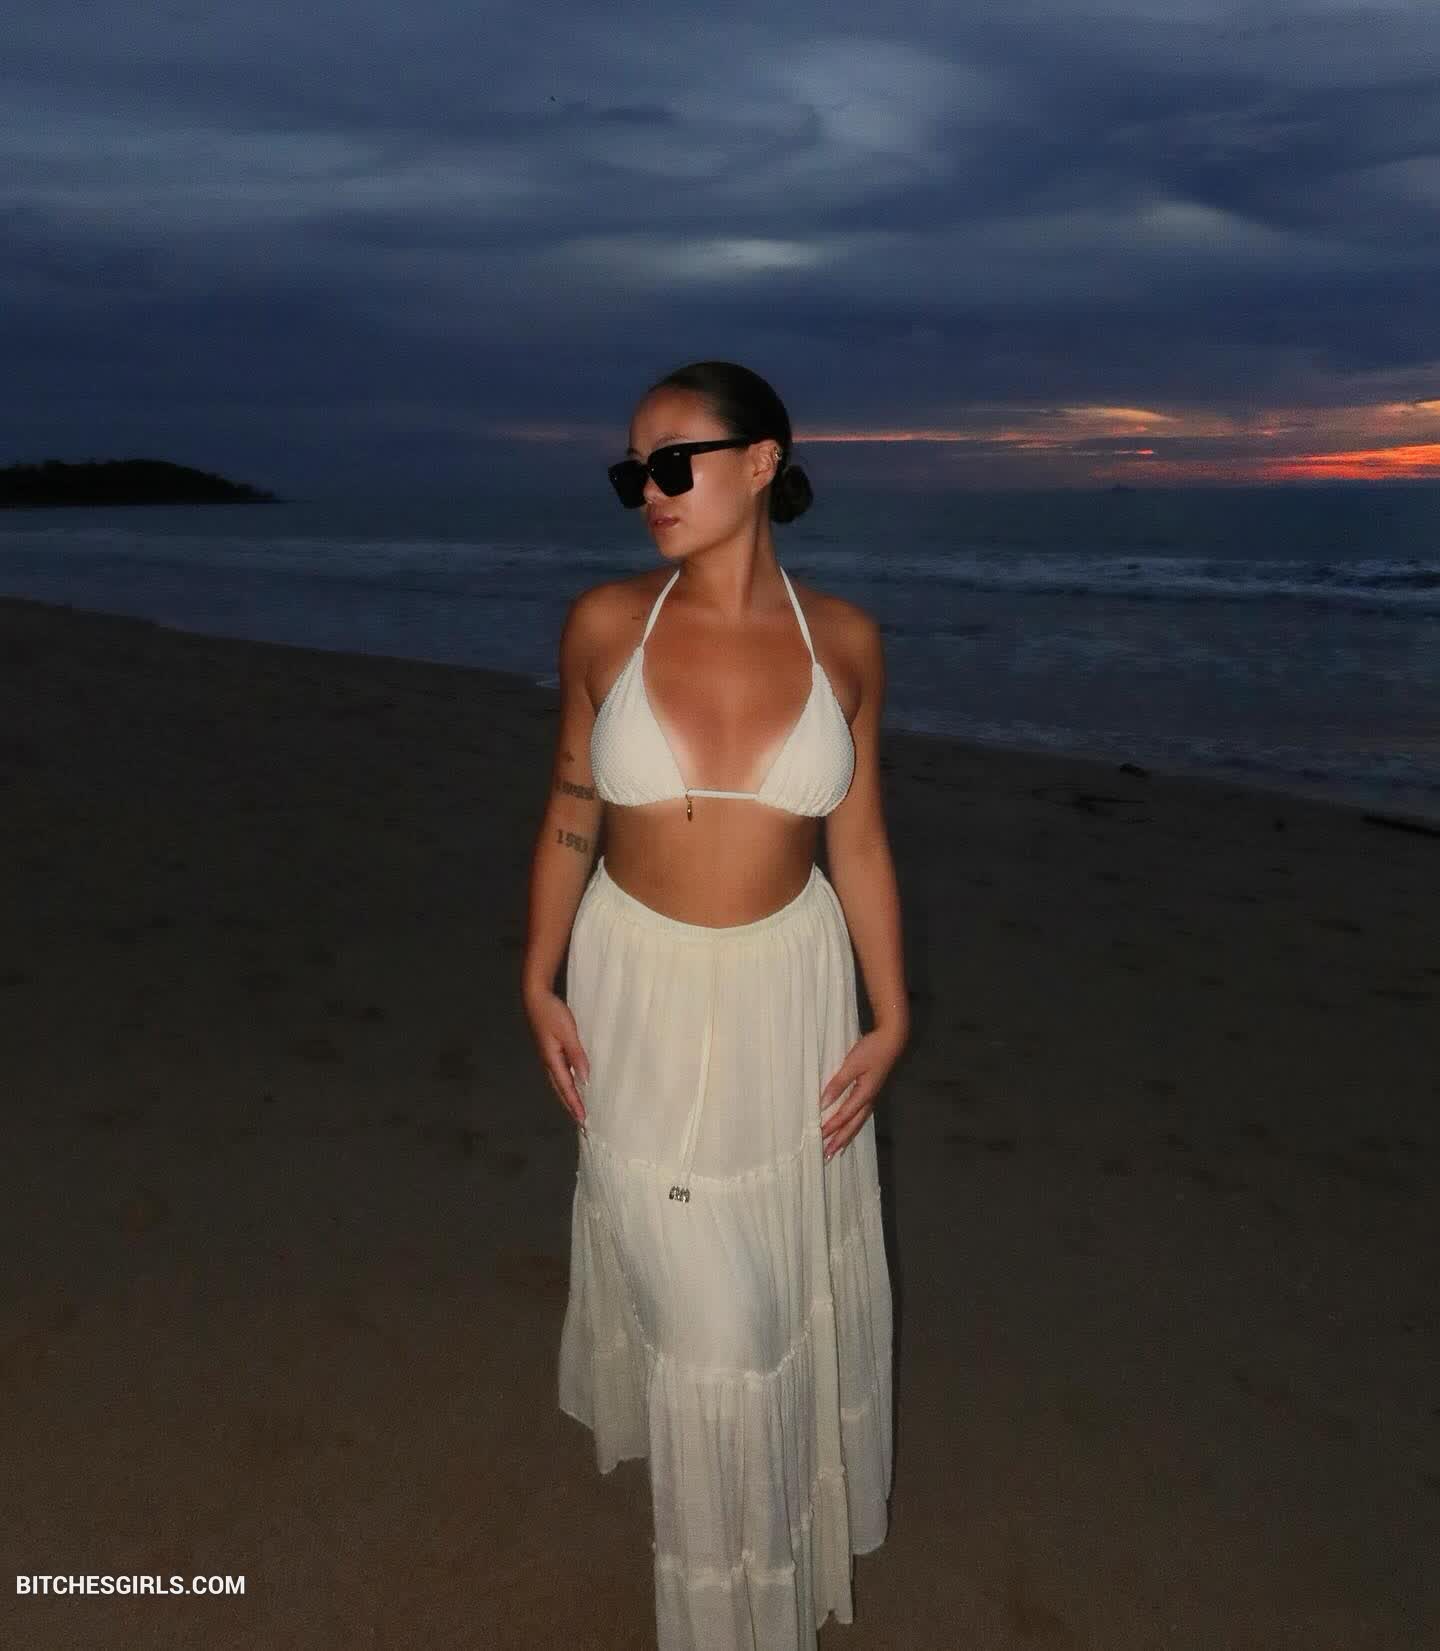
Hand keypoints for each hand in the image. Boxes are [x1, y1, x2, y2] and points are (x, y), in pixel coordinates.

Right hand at [522, 987, 589, 1131]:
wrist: (536, 997)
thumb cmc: (552, 1013)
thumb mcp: (568, 1033)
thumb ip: (576, 1055)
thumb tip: (584, 1080)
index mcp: (552, 1060)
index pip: (566, 1087)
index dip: (574, 1104)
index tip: (582, 1120)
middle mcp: (549, 1061)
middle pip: (560, 1089)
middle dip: (570, 1105)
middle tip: (580, 1120)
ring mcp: (548, 1055)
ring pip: (559, 1081)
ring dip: (568, 1095)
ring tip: (577, 1106)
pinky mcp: (550, 1049)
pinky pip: (560, 1071)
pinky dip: (567, 1082)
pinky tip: (574, 1081)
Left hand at [819, 1023, 905, 1160]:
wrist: (892, 1039)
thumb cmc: (872, 1050)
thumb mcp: (852, 1065)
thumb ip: (838, 1084)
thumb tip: (824, 1103)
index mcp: (864, 1095)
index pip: (844, 1116)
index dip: (830, 1128)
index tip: (818, 1138)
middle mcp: (869, 1100)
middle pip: (852, 1126)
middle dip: (839, 1141)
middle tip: (827, 1155)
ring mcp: (872, 1096)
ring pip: (858, 1122)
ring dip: (846, 1136)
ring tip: (837, 1149)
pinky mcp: (871, 1091)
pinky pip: (860, 1115)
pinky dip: (852, 1125)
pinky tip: (848, 1127)